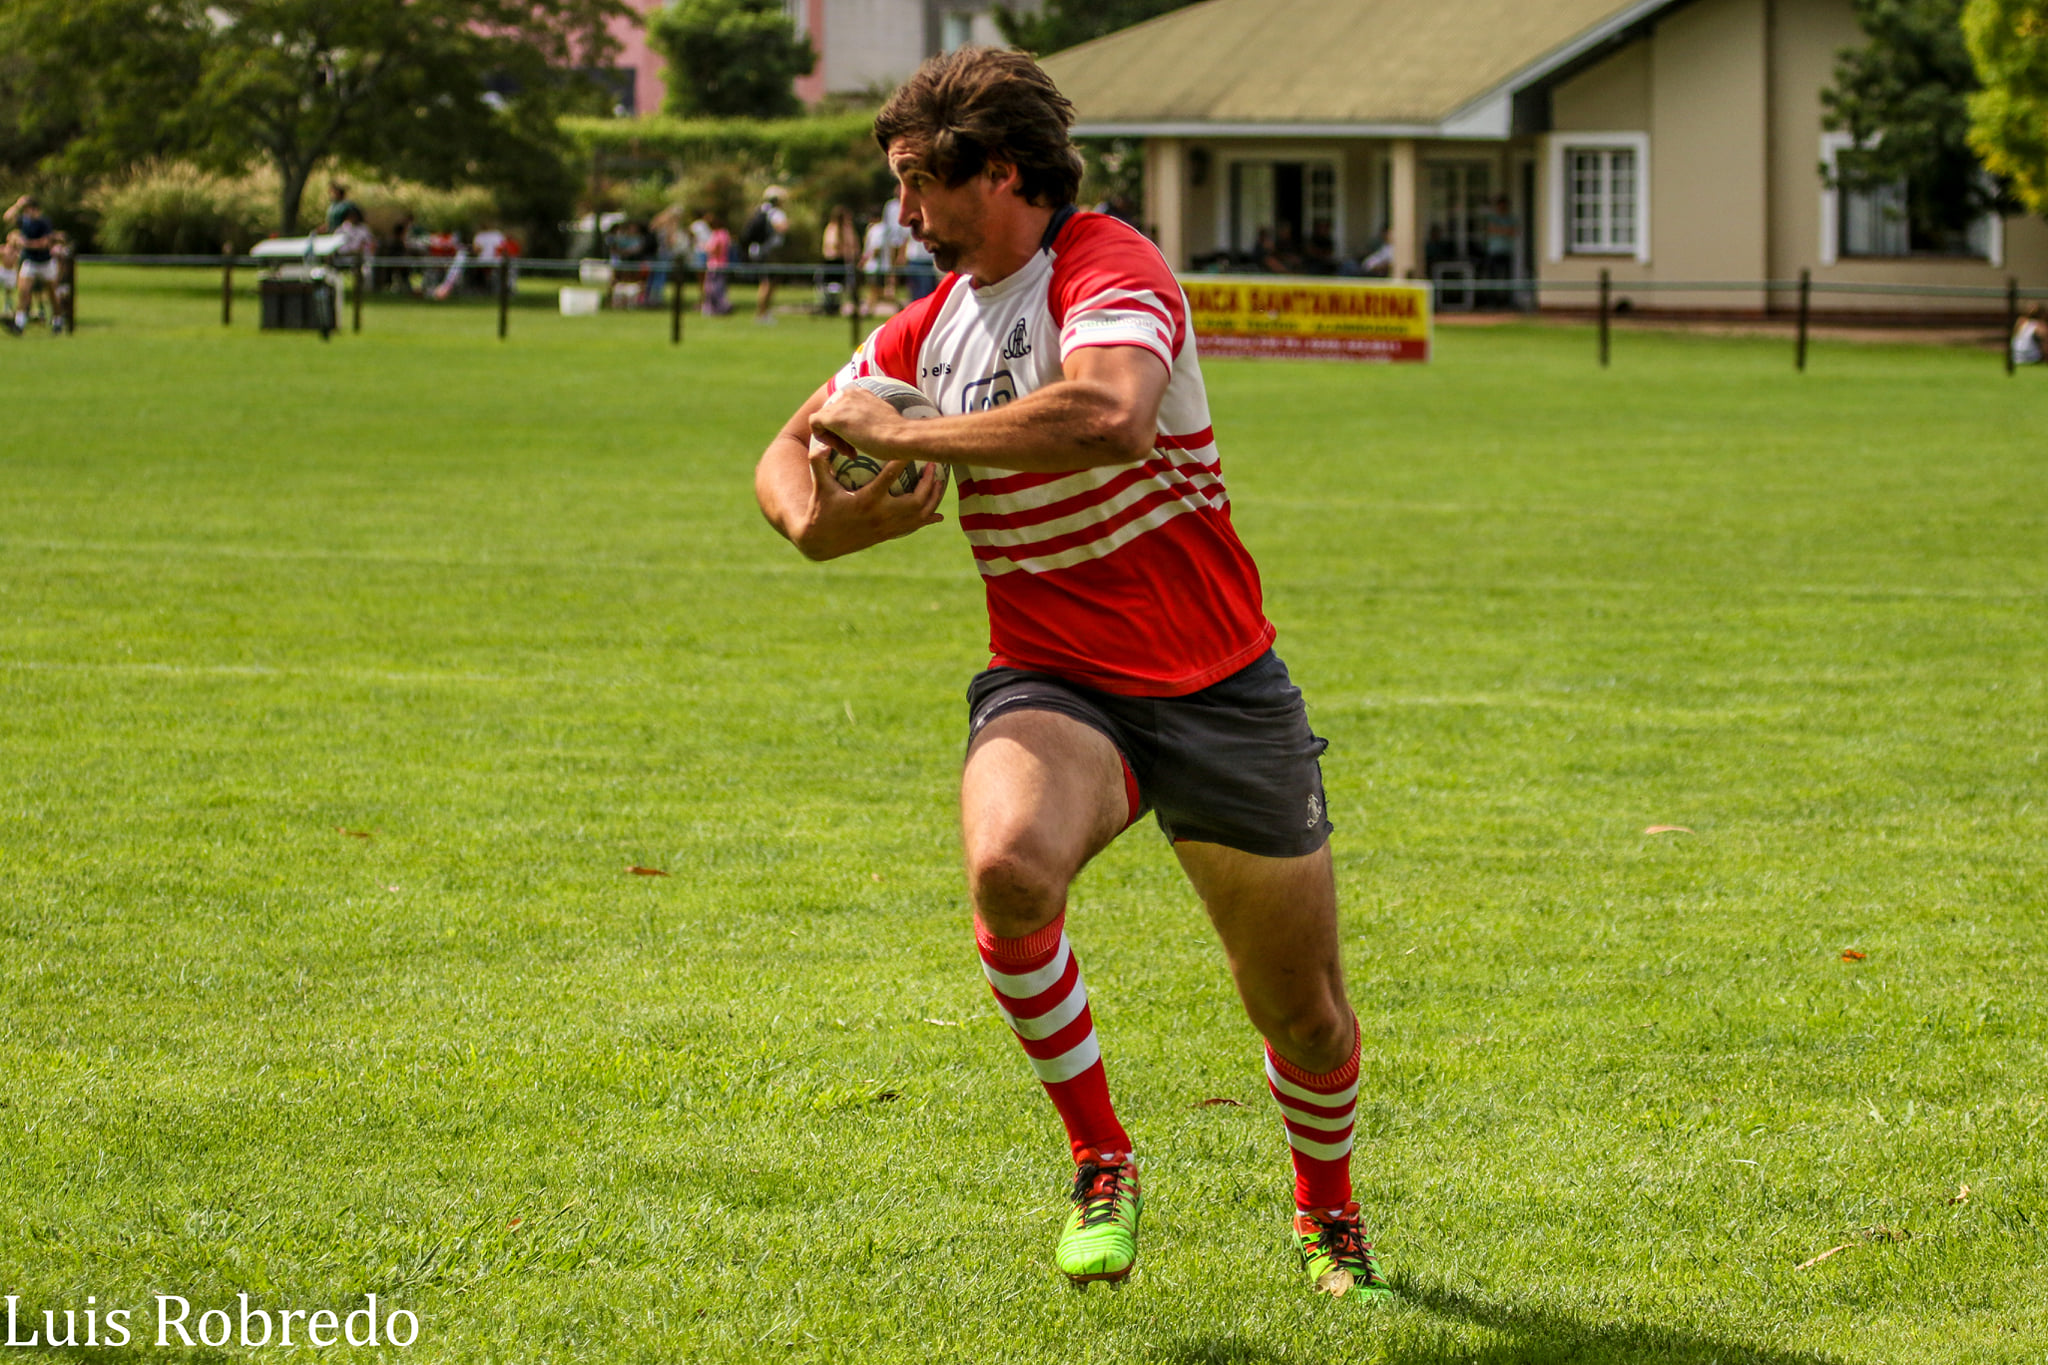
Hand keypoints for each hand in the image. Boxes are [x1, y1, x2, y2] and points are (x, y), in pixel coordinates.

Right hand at [790, 436, 944, 560]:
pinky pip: (913, 527)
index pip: (888, 478)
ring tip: (940, 482)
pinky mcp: (888, 535)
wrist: (821, 543)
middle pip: (915, 500)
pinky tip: (938, 516)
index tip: (914, 447)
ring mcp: (887, 527)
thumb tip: (823, 442)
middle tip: (934, 464)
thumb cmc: (820, 509)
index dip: (902, 461)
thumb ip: (819, 462)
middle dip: (928, 482)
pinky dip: (927, 520)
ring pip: (919, 515)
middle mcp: (880, 515)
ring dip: (933, 499)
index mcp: (866, 501)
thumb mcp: (819, 486)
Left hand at [811, 386, 909, 460]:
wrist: (900, 436)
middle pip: (832, 413)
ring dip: (834, 438)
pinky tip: (838, 448)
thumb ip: (871, 417)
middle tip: (852, 450)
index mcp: (861, 393)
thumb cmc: (897, 434)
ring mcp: (840, 404)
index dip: (847, 426)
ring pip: (823, 419)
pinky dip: (822, 437)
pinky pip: (815, 424)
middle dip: (839, 434)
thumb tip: (871, 426)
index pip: (843, 407)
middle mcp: (848, 393)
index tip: (858, 441)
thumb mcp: (884, 419)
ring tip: (849, 452)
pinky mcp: (833, 417)